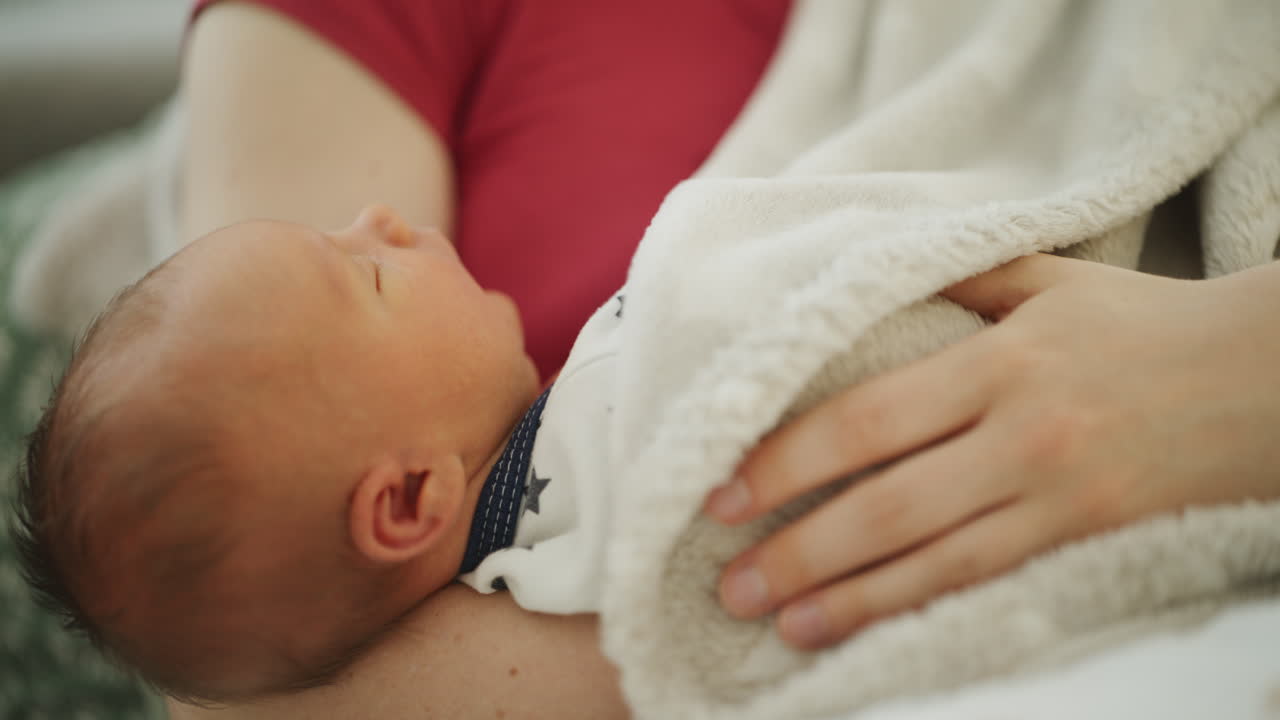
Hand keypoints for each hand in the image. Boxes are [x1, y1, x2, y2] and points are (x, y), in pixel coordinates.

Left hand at [704, 254, 1279, 649]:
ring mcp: (1059, 500)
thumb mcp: (1050, 281)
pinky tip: (869, 634)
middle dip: (799, 551)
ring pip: (936, 565)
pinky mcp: (1088, 544)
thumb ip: (956, 280)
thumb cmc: (1145, 325)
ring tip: (778, 625)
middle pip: (887, 506)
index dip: (785, 463)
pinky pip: (992, 587)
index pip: (866, 420)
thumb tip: (864, 273)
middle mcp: (1022, 435)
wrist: (1269, 380)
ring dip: (848, 603)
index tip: (722, 493)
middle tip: (730, 583)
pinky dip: (923, 614)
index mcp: (1001, 363)